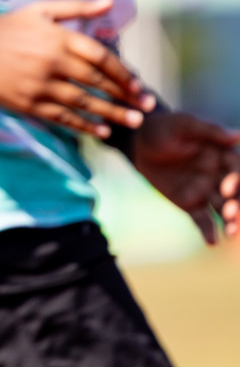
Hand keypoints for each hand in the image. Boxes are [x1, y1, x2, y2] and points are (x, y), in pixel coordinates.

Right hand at [0, 0, 150, 138]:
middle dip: (124, 97)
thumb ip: (77, 8)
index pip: (101, 58)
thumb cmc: (10, 26)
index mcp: (59, 38)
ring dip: (110, 114)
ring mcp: (38, 84)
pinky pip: (60, 117)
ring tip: (131, 123)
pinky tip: (101, 132)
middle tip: (145, 109)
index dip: (123, 74)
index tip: (138, 87)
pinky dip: (83, 126)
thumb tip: (110, 2)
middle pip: (97, 82)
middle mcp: (51, 62)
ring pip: (82, 102)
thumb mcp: (42, 11)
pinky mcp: (26, 102)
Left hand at [133, 111, 239, 243]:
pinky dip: (208, 230)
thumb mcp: (183, 125)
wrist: (137, 142)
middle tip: (231, 215)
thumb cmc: (163, 128)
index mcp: (223, 155)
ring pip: (223, 208)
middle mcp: (219, 175)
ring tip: (230, 233)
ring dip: (229, 221)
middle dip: (236, 205)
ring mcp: (205, 191)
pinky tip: (211, 242)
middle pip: (235, 193)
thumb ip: (209, 131)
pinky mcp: (189, 203)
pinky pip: (202, 219)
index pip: (237, 169)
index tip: (227, 188)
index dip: (236, 179)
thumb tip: (238, 135)